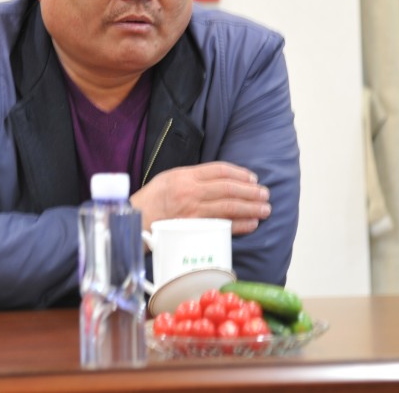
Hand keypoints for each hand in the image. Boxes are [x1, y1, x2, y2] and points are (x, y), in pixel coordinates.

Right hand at [131, 161, 270, 234]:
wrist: (133, 223)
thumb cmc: (150, 202)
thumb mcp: (168, 179)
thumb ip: (191, 177)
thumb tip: (217, 180)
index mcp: (185, 175)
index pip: (219, 170)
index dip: (239, 173)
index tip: (252, 178)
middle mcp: (190, 190)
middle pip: (229, 188)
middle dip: (251, 192)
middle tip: (265, 194)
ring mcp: (192, 210)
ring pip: (229, 206)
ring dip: (250, 207)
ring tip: (265, 209)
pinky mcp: (193, 228)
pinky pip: (222, 225)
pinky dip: (239, 224)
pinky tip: (251, 223)